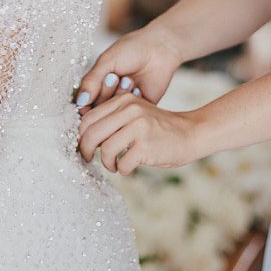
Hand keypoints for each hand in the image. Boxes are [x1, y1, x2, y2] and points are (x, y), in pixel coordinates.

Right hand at [73, 25, 183, 110]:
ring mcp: (124, 101)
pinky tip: (139, 87)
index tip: (91, 94)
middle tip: (115, 77)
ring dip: (120, 94)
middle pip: (98, 107)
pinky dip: (133, 99)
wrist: (160, 48)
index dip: (87, 100)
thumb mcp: (107, 61)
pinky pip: (130, 112)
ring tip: (129, 79)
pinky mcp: (140, 107)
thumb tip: (80, 101)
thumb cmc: (132, 49)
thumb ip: (91, 81)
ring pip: (114, 110)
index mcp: (97, 81)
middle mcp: (109, 93)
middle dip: (106, 92)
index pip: (84, 100)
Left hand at [76, 91, 206, 173]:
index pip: (89, 118)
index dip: (80, 136)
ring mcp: (139, 127)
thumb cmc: (158, 129)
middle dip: (86, 150)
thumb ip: (113, 120)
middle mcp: (129, 110)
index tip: (82, 147)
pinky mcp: (146, 145)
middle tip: (88, 159)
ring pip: (106, 149)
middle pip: (91, 133)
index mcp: (123, 101)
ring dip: (107, 163)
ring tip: (114, 165)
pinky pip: (122, 163)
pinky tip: (128, 168)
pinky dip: (122, 170)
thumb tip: (83, 138)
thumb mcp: (135, 115)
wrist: (190, 133)